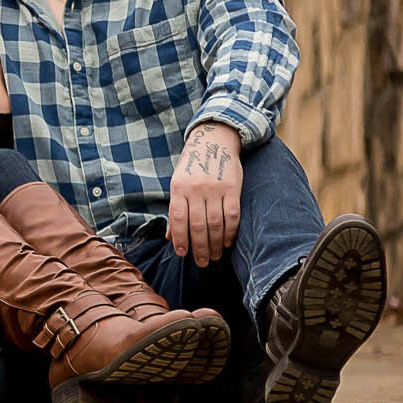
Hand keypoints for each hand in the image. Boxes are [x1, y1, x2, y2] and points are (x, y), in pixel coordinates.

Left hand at [169, 123, 242, 267]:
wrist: (214, 140)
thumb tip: (170, 238)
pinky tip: (228, 242)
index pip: (178, 219)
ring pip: (215, 223)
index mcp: (178, 187)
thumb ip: (176, 209)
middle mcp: (196, 188)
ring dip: (215, 244)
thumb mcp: (178, 183)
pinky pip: (232, 215)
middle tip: (202, 262)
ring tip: (215, 256)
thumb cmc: (193, 166)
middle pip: (197, 225)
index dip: (180, 240)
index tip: (183, 254)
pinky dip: (230, 232)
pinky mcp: (232, 187)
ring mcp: (215, 188)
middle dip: (199, 248)